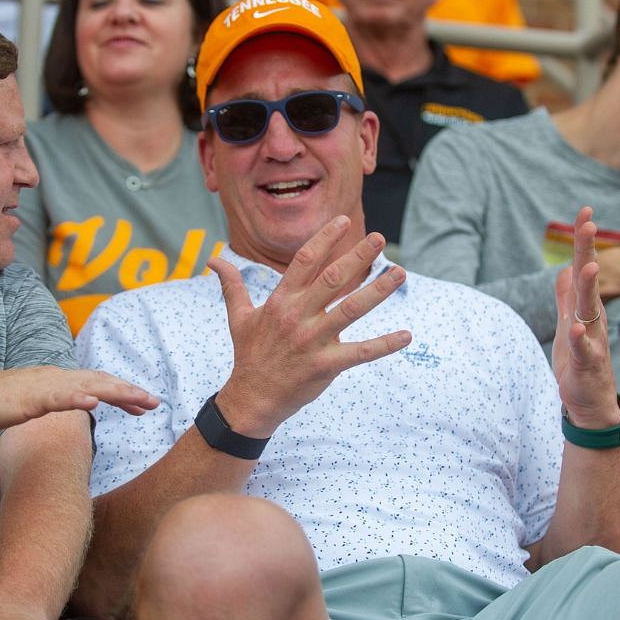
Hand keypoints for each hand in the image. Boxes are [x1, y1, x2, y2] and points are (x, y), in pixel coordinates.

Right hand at [0, 367, 158, 433]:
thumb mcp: (31, 403)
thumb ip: (52, 402)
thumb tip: (70, 406)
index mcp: (56, 379)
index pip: (96, 383)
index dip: (122, 392)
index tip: (142, 405)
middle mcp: (54, 377)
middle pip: (100, 381)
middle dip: (129, 391)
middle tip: (155, 402)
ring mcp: (44, 386)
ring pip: (87, 386)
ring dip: (116, 392)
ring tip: (139, 400)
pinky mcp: (30, 399)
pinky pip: (59, 398)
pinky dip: (78, 399)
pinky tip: (95, 403)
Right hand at [211, 216, 410, 436]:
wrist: (251, 399)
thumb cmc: (248, 355)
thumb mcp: (238, 317)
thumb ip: (232, 285)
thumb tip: (213, 260)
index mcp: (281, 301)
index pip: (305, 261)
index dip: (324, 238)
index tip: (343, 220)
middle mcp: (298, 317)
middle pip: (333, 278)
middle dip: (358, 256)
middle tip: (379, 238)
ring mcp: (313, 341)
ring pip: (352, 309)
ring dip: (379, 290)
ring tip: (400, 273)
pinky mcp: (327, 365)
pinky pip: (362, 352)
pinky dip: (386, 344)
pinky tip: (407, 335)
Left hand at [552, 207, 619, 427]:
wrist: (590, 402)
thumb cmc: (579, 361)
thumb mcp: (567, 324)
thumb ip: (566, 298)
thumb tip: (564, 270)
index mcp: (585, 307)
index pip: (583, 268)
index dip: (583, 241)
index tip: (585, 212)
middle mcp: (592, 318)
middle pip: (589, 280)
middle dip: (587, 251)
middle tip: (589, 223)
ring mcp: (592, 339)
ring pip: (589, 310)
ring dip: (589, 289)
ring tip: (588, 267)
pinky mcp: (587, 363)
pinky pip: (583, 348)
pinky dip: (578, 338)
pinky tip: (574, 327)